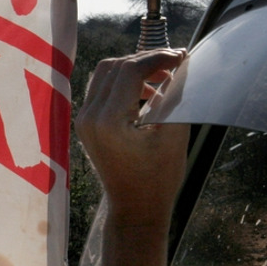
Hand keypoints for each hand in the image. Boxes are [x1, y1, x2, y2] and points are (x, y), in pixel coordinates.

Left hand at [76, 49, 188, 228]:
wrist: (135, 208)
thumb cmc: (158, 178)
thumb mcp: (174, 135)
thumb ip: (175, 97)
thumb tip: (179, 66)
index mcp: (108, 121)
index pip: (131, 70)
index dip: (159, 57)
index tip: (182, 57)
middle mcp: (89, 117)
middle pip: (115, 66)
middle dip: (147, 60)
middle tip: (175, 64)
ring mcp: (84, 120)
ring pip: (105, 73)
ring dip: (134, 69)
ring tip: (163, 79)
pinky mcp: (86, 123)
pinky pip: (101, 88)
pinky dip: (123, 82)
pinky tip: (147, 93)